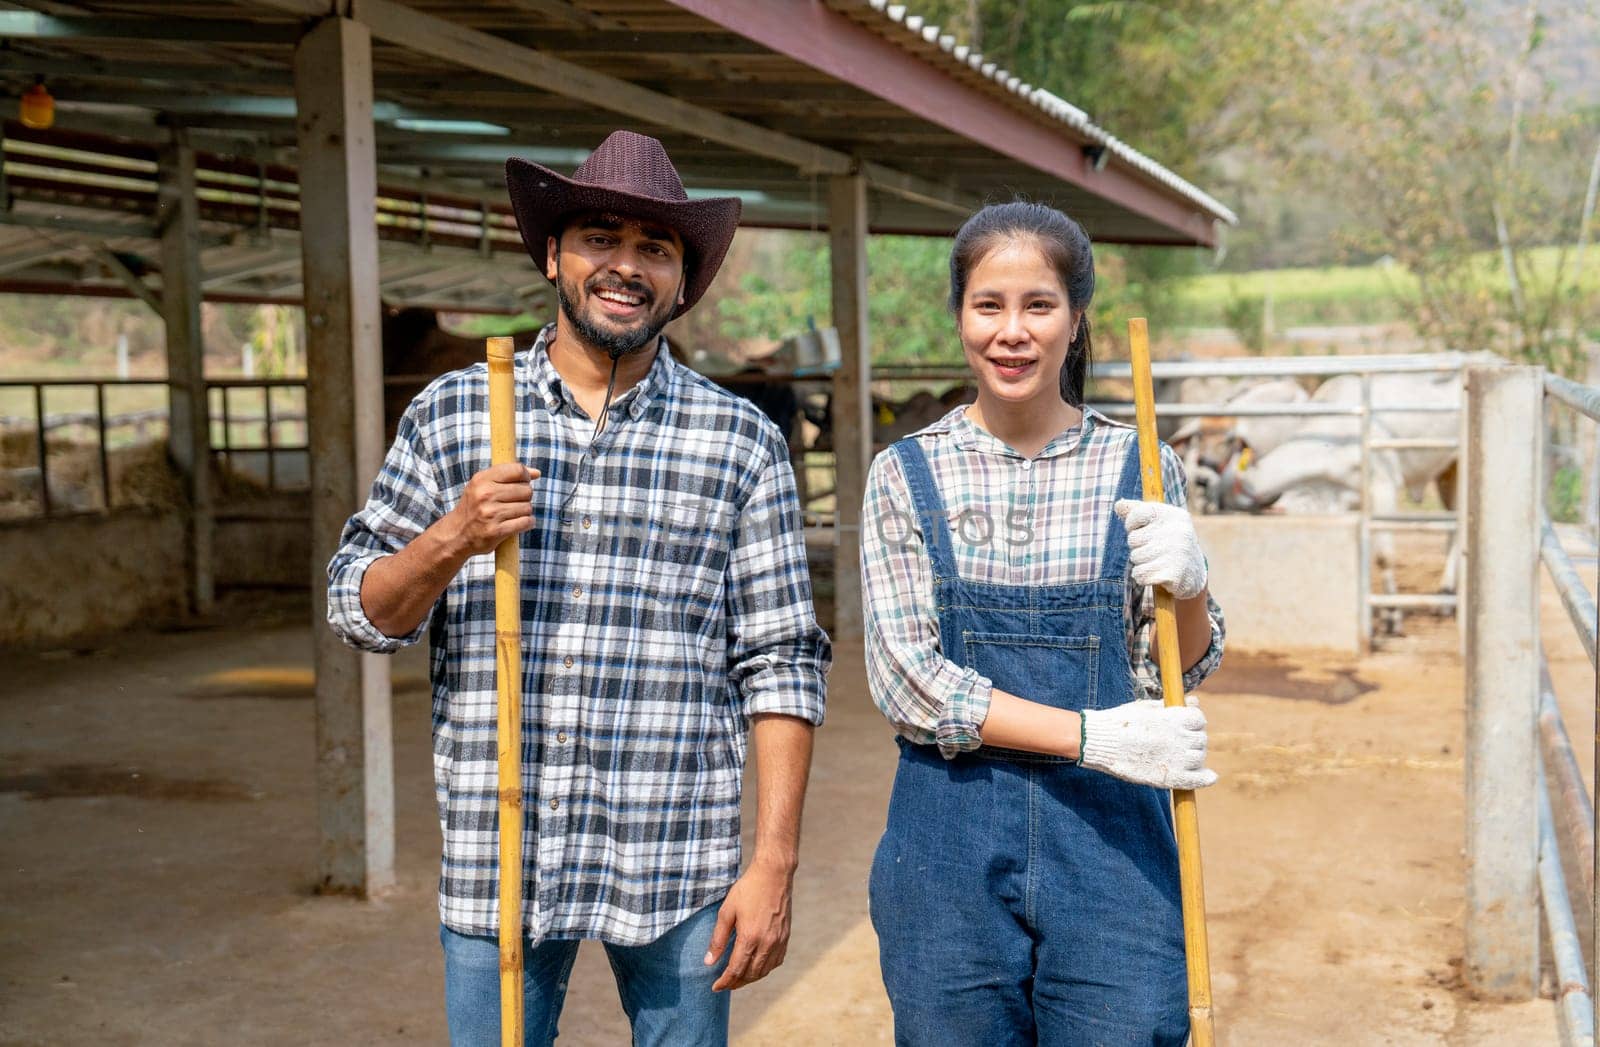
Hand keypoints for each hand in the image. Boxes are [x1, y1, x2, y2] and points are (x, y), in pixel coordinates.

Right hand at [446, 463, 538, 556]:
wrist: (457, 534)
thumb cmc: (474, 506)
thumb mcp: (483, 485)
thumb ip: (508, 475)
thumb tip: (537, 473)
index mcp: (481, 480)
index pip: (517, 470)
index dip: (525, 476)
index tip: (523, 482)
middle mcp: (485, 495)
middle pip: (526, 490)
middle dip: (525, 496)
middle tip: (514, 502)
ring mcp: (490, 513)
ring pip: (527, 507)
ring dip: (525, 511)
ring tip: (512, 514)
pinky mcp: (496, 531)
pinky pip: (525, 522)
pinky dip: (527, 523)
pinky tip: (519, 523)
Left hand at [704, 858, 794, 991]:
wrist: (774, 875)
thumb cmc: (748, 889)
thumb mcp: (727, 911)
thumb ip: (718, 939)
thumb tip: (709, 962)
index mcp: (750, 937)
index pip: (736, 969)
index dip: (725, 982)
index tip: (715, 988)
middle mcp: (767, 943)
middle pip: (750, 974)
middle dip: (736, 983)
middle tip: (724, 984)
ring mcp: (778, 941)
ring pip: (764, 971)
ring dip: (750, 978)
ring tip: (738, 978)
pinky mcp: (785, 937)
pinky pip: (776, 962)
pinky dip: (765, 969)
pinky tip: (757, 967)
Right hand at [1079, 696, 1216, 789]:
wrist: (1099, 741)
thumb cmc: (1121, 722)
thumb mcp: (1147, 707)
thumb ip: (1173, 706)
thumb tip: (1195, 701)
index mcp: (1173, 719)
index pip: (1199, 719)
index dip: (1195, 721)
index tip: (1188, 725)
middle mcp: (1178, 738)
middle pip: (1201, 739)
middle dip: (1194, 739)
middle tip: (1180, 743)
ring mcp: (1175, 758)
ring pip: (1199, 757)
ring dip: (1195, 756)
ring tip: (1181, 757)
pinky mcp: (1168, 777)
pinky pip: (1196, 779)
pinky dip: (1205, 778)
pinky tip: (1210, 776)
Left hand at [1114, 498, 1207, 599]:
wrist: (1193, 574)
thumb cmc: (1168, 544)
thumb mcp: (1158, 523)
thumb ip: (1138, 512)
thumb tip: (1118, 505)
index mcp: (1175, 516)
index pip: (1138, 513)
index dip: (1131, 523)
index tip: (1138, 529)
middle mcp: (1178, 532)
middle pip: (1133, 539)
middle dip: (1137, 547)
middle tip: (1153, 551)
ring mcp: (1177, 553)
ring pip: (1135, 557)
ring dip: (1140, 563)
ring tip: (1155, 563)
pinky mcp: (1174, 574)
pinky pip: (1140, 575)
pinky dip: (1142, 577)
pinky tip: (1155, 575)